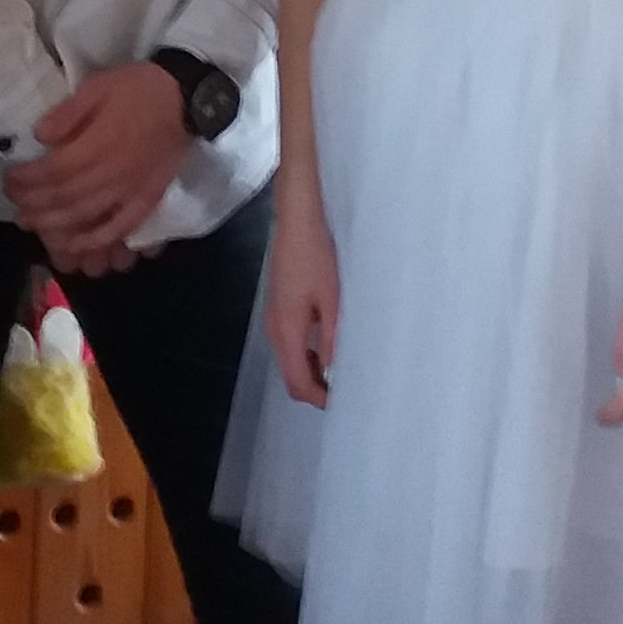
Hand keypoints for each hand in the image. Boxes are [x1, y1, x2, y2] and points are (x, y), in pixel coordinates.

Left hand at [3, 62, 191, 272]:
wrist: (187, 98)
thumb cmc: (139, 88)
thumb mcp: (99, 86)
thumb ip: (68, 113)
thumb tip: (39, 136)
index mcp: (99, 143)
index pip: (53, 171)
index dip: (27, 179)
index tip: (8, 179)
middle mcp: (112, 173)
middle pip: (64, 197)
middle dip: (33, 203)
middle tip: (14, 203)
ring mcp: (130, 191)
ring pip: (85, 217)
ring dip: (53, 225)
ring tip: (31, 223)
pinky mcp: (146, 201)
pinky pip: (118, 229)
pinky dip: (94, 240)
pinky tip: (74, 245)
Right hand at [264, 200, 338, 407]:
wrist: (297, 218)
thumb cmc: (317, 256)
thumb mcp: (332, 299)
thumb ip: (333, 338)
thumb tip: (337, 373)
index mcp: (286, 331)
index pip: (298, 383)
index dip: (319, 400)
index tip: (345, 404)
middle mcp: (274, 330)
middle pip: (291, 376)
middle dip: (316, 389)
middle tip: (349, 390)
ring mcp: (273, 318)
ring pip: (290, 360)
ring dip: (313, 372)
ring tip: (344, 370)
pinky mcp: (278, 307)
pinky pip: (291, 343)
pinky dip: (308, 354)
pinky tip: (330, 345)